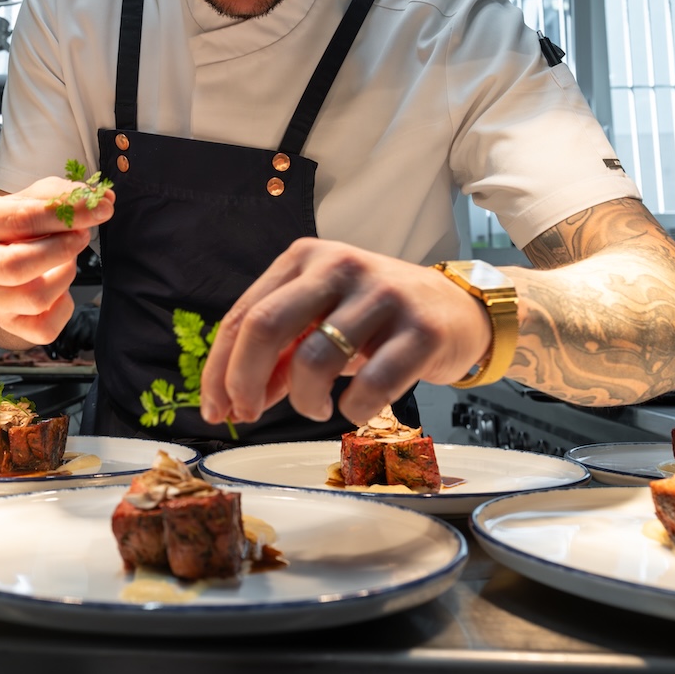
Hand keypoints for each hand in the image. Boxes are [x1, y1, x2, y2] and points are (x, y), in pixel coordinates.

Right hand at [0, 177, 113, 345]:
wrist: (7, 252)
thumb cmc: (22, 224)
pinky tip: (60, 289)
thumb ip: (67, 195)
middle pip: (17, 266)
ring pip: (35, 298)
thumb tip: (102, 200)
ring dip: (64, 276)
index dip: (67, 214)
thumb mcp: (38, 197)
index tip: (100, 210)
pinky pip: (45, 327)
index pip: (22, 218)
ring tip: (66, 261)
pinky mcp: (9, 323)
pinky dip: (63, 307)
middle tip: (82, 236)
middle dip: (60, 250)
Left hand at [198, 239, 492, 425]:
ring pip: (315, 359)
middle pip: (266, 325)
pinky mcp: (421, 329)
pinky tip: (355, 408)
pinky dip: (353, 409)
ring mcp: (381, 294)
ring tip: (317, 409)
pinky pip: (371, 383)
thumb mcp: (320, 322)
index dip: (221, 369)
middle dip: (244, 381)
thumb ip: (278, 354)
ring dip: (304, 401)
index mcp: (305, 258)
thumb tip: (232, 400)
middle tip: (248, 415)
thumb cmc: (376, 320)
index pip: (244, 315)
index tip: (216, 408)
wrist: (458, 311)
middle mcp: (339, 266)